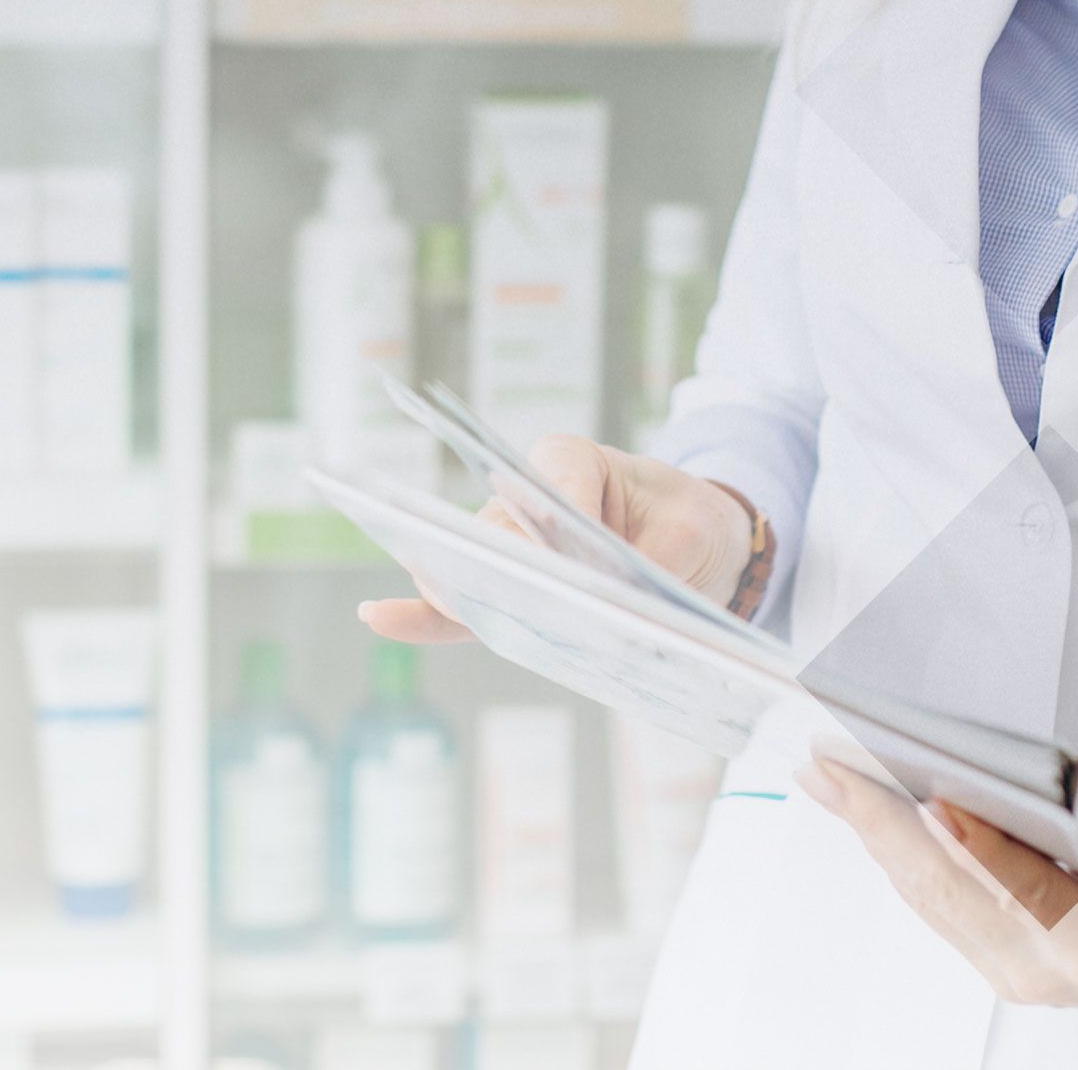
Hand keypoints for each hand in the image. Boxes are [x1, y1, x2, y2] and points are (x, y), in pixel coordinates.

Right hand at [358, 434, 755, 643]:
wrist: (697, 545)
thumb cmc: (689, 522)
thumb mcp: (692, 531)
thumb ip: (651, 563)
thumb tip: (609, 606)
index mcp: (572, 460)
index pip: (550, 480)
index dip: (552, 515)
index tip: (562, 548)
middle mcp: (525, 496)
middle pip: (496, 528)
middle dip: (498, 560)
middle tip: (501, 588)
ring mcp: (510, 543)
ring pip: (474, 565)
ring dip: (466, 590)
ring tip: (448, 602)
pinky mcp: (509, 588)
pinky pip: (464, 605)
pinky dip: (428, 616)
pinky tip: (381, 617)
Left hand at [794, 760, 1077, 1031]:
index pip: (1028, 890)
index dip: (980, 844)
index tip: (935, 799)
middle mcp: (1045, 968)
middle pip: (946, 888)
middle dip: (878, 821)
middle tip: (828, 769)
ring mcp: (1017, 970)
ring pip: (928, 896)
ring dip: (873, 834)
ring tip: (828, 781)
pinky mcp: (1006, 960)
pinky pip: (938, 904)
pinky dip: (898, 856)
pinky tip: (871, 819)